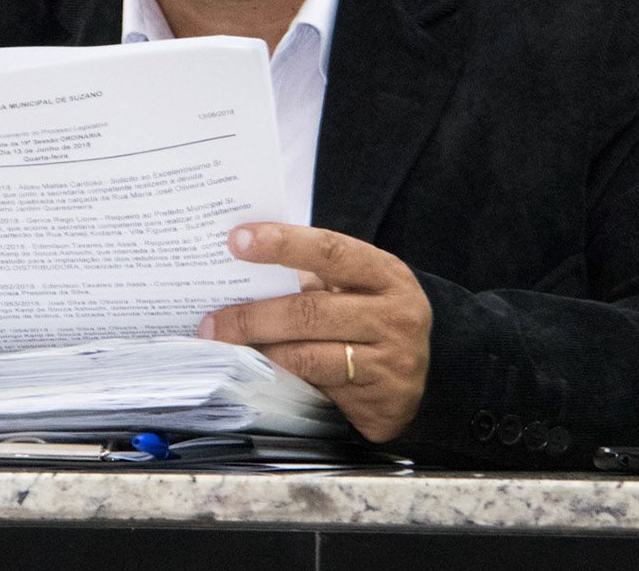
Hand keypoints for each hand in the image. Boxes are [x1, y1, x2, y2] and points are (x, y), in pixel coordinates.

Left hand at [197, 223, 430, 441]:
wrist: (425, 378)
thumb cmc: (372, 321)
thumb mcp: (355, 290)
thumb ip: (311, 278)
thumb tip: (240, 268)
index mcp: (385, 273)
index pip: (329, 250)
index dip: (282, 244)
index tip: (237, 240)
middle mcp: (394, 313)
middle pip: (309, 309)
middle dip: (252, 315)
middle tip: (213, 321)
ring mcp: (391, 358)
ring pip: (308, 353)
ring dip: (259, 351)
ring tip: (225, 347)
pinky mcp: (380, 396)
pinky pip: (317, 386)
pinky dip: (281, 377)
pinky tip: (257, 371)